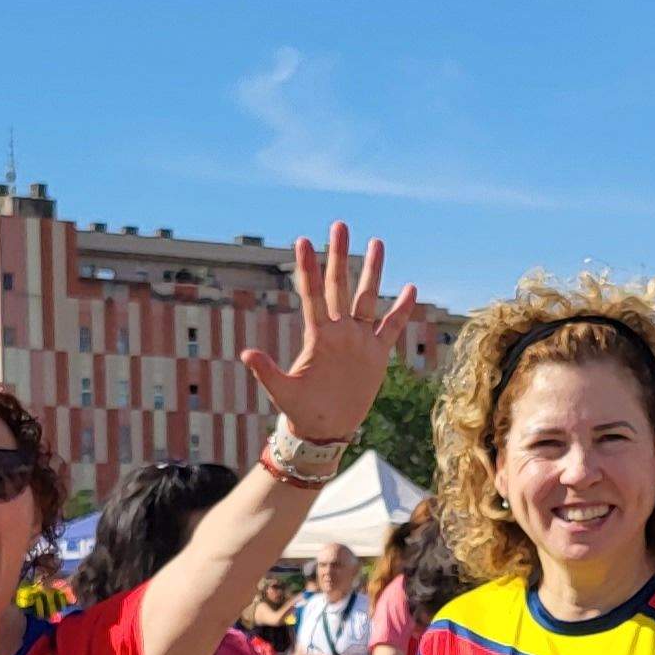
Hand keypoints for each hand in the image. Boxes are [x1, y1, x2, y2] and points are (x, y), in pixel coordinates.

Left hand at [237, 222, 418, 444]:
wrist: (325, 428)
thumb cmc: (301, 411)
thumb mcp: (283, 392)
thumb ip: (267, 372)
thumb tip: (245, 354)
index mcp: (317, 336)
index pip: (312, 295)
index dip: (308, 269)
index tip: (302, 241)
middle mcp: (338, 331)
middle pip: (340, 286)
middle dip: (339, 256)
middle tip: (339, 225)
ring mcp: (358, 340)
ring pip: (367, 298)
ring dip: (372, 271)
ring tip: (376, 242)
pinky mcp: (376, 354)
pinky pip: (391, 327)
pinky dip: (401, 309)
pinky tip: (410, 288)